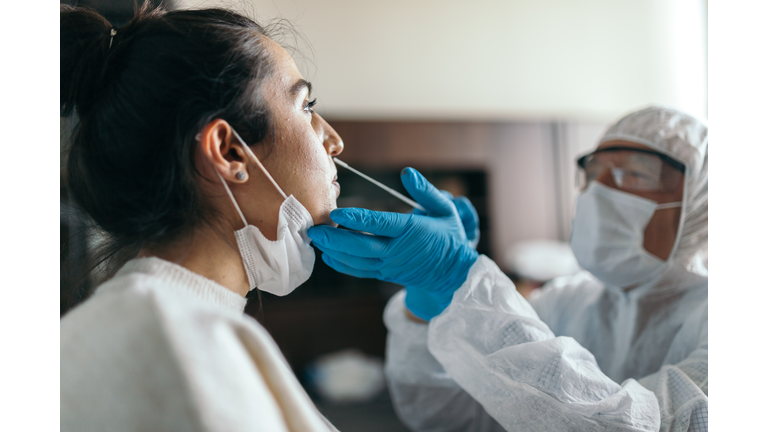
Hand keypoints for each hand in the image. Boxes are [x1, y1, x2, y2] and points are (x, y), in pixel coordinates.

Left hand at [307, 168, 478, 319]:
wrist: (453, 274)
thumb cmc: (449, 236)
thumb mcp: (445, 209)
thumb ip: (425, 191)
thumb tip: (407, 172)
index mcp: (411, 231)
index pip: (380, 224)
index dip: (357, 219)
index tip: (336, 213)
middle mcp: (397, 250)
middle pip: (362, 246)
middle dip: (336, 239)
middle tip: (314, 230)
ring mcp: (390, 265)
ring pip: (357, 260)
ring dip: (335, 251)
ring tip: (316, 239)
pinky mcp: (385, 274)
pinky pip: (361, 272)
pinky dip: (343, 265)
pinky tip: (329, 256)